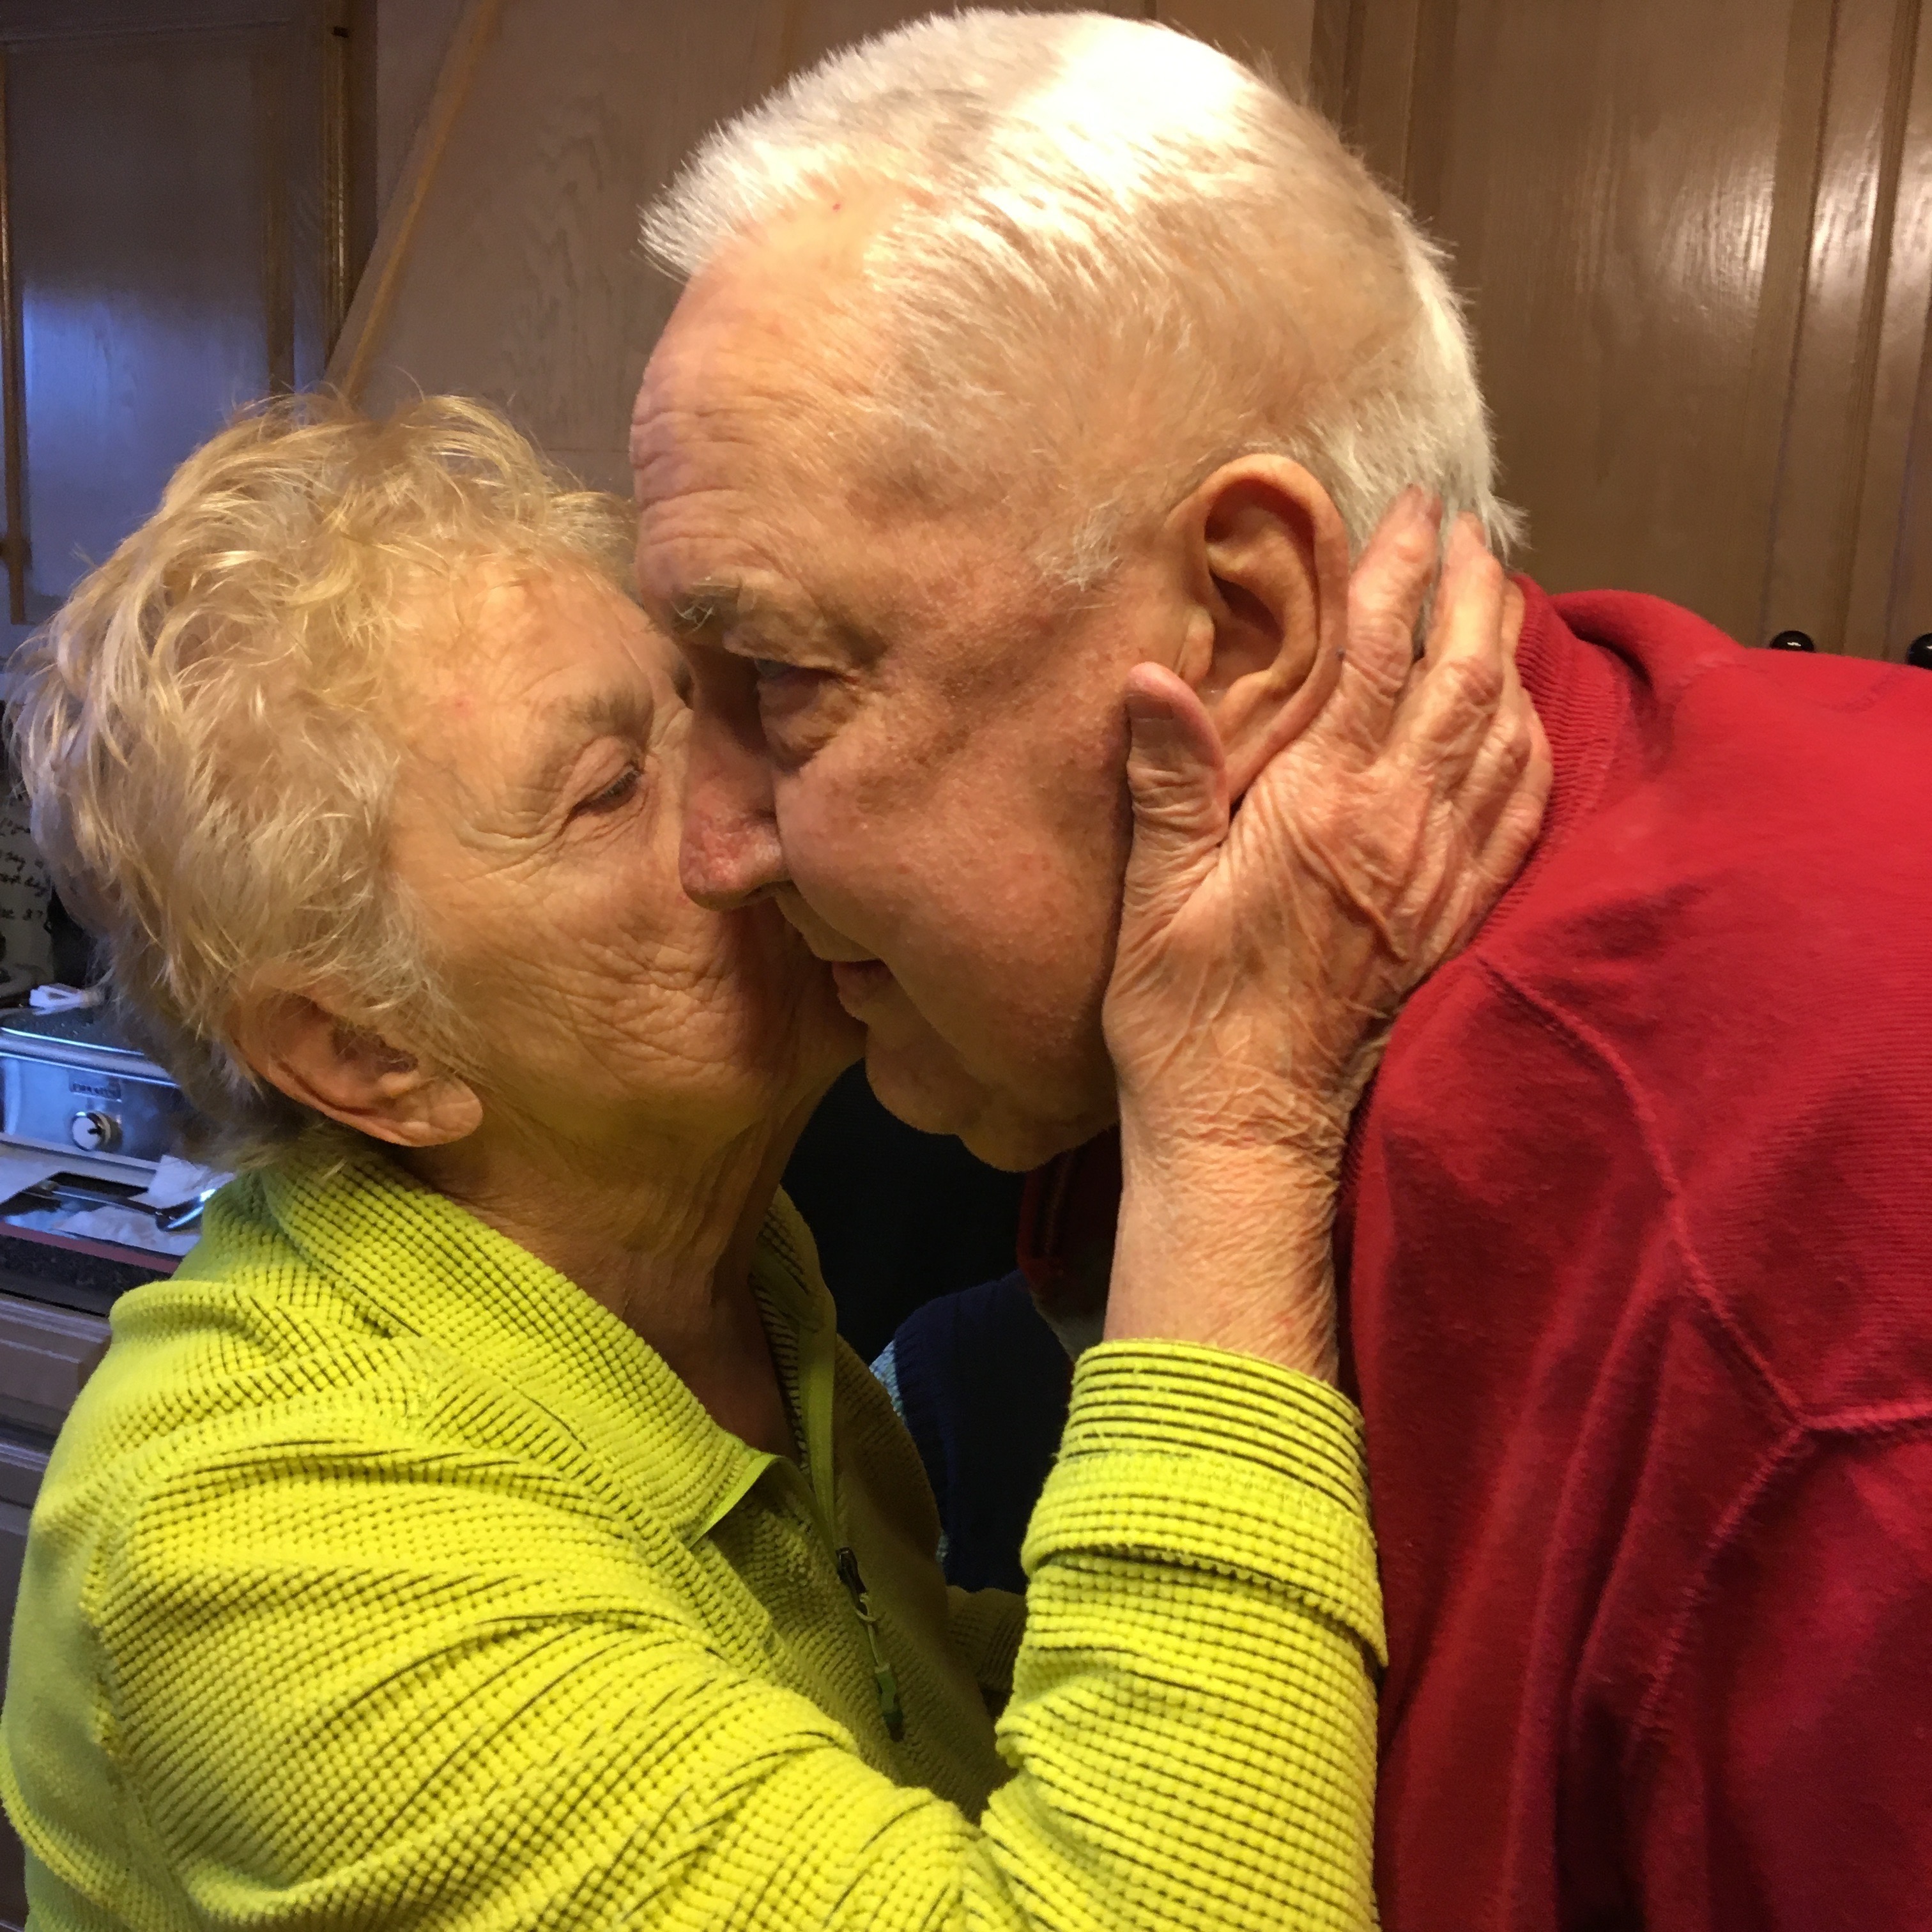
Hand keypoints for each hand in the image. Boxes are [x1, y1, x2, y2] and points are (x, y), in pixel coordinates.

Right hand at [1102, 496, 1550, 1376]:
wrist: (1248, 1128)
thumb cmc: (1185, 1015)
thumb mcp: (1152, 893)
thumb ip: (1167, 780)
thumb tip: (1151, 675)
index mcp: (1324, 810)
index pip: (1379, 660)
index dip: (1399, 573)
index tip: (1414, 510)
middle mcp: (1401, 832)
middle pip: (1465, 680)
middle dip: (1475, 592)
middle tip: (1473, 532)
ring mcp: (1443, 878)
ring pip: (1506, 737)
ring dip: (1511, 656)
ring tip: (1503, 599)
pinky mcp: (1459, 920)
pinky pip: (1523, 812)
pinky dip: (1533, 746)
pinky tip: (1523, 720)